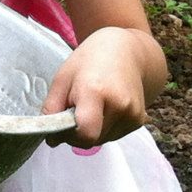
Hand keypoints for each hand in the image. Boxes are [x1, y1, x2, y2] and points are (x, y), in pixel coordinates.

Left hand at [43, 28, 151, 144]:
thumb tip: (51, 141)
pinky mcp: (140, 120)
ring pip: (102, 140)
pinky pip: (114, 136)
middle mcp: (120, 106)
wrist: (126, 51)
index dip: (69, 136)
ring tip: (91, 106)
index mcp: (96, 91)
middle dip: (77, 133)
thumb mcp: (62, 78)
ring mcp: (133, 114)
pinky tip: (104, 108)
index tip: (62, 123)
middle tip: (75, 110)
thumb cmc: (89, 61)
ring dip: (91, 131)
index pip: (85, 134)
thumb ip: (52, 109)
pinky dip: (104, 129)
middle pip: (92, 140)